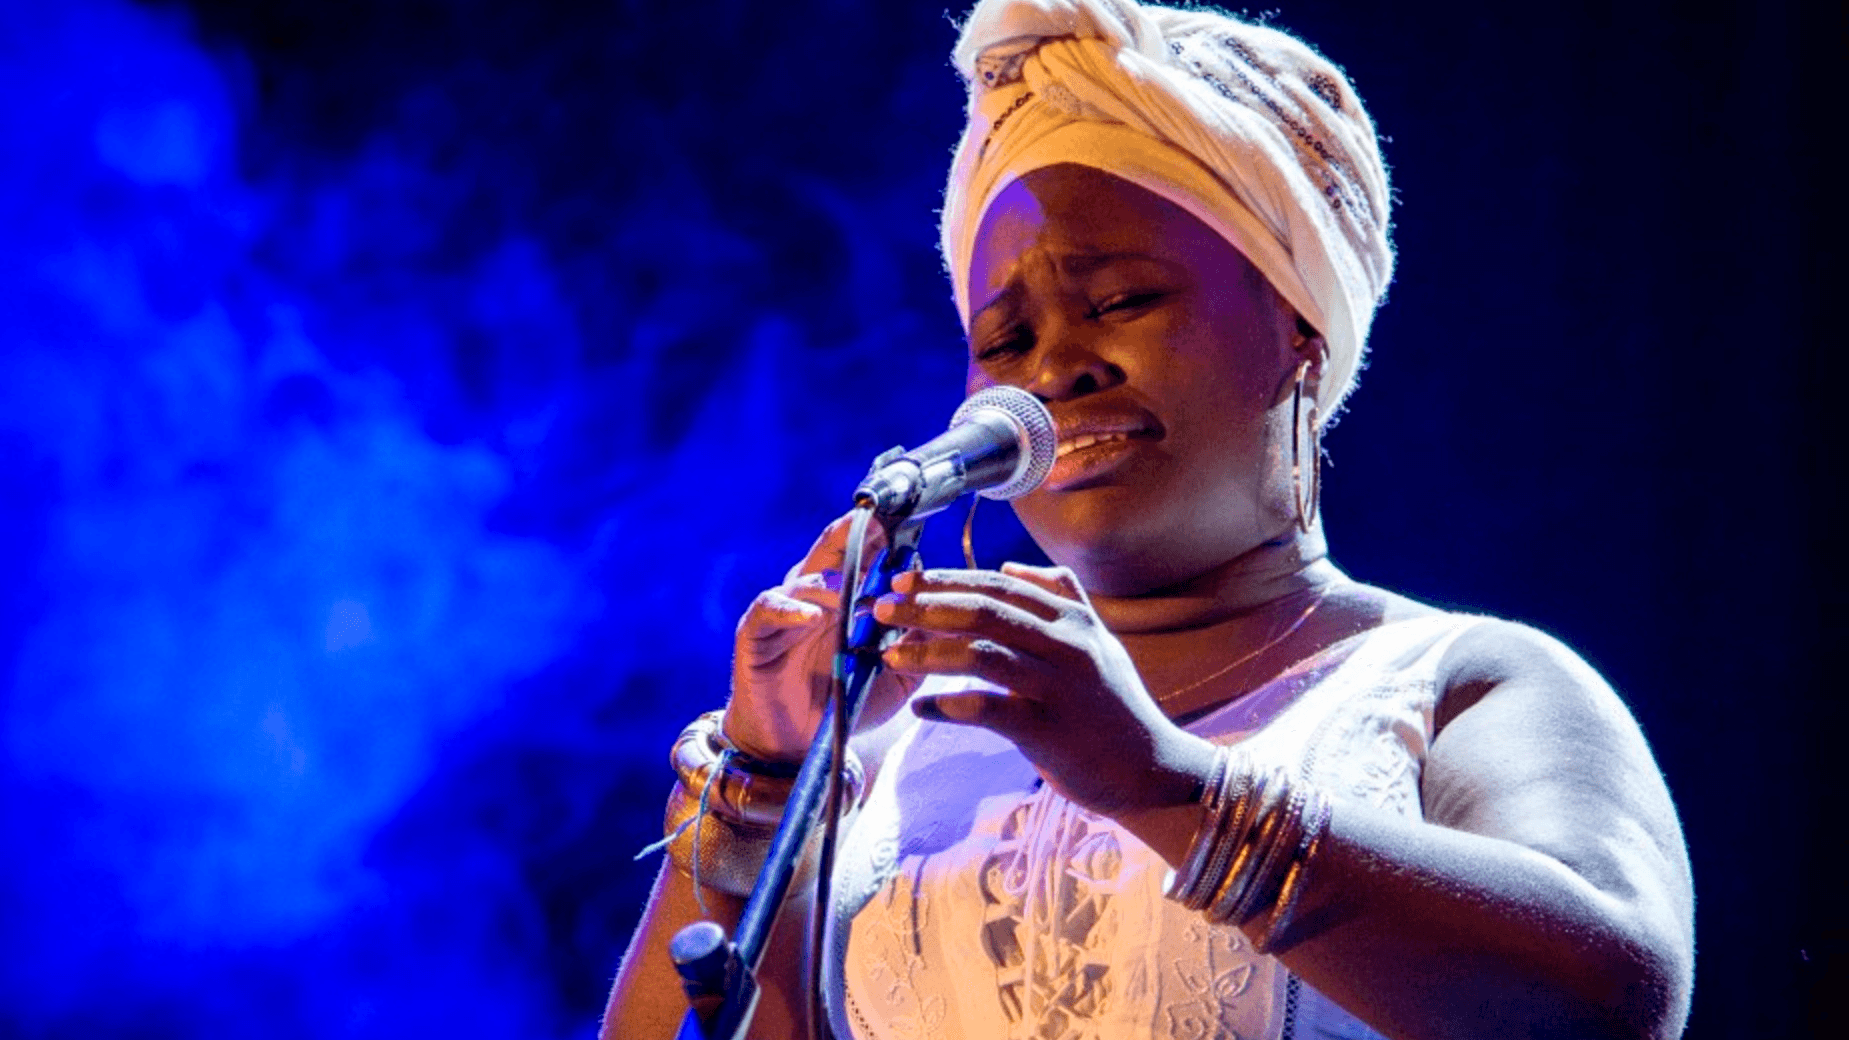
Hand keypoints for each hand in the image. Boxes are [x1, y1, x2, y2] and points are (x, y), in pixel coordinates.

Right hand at [722, 512, 919, 762]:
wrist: (795, 745)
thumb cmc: (842, 703)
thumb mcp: (893, 675)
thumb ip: (918, 646)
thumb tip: (953, 617)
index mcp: (847, 601)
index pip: (866, 558)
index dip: (885, 541)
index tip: (912, 525)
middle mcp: (816, 597)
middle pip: (833, 552)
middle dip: (855, 534)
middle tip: (879, 522)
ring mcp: (785, 612)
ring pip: (805, 578)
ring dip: (832, 581)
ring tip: (853, 588)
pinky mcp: (756, 632)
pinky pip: (770, 609)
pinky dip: (791, 608)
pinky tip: (813, 616)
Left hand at [871, 562, 1215, 823]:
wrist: (1154, 772)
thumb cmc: (1116, 709)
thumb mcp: (1099, 642)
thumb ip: (1061, 598)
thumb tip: (1011, 567)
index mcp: (1073, 620)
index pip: (999, 585)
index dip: (946, 580)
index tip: (904, 580)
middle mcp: (1068, 645)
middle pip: (983, 612)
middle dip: (925, 606)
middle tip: (883, 608)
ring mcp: (1059, 687)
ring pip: (980, 655)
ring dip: (928, 653)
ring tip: (892, 654)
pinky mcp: (1049, 731)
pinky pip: (986, 710)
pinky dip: (946, 707)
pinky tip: (921, 709)